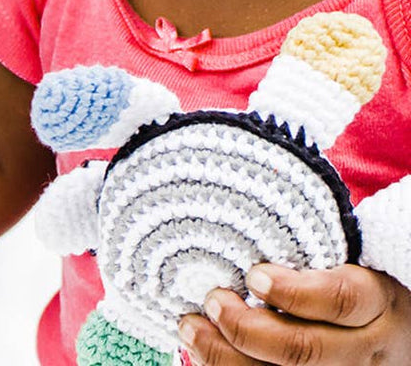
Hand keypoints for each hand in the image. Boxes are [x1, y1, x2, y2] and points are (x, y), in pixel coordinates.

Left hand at [179, 263, 410, 364]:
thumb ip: (304, 253)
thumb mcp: (346, 262)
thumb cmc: (349, 280)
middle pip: (306, 349)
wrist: (391, 331)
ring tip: (191, 327)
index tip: (254, 276)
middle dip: (248, 329)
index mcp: (374, 302)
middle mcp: (364, 348)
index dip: (295, 292)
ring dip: (227, 356)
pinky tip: (201, 352)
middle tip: (212, 300)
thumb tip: (236, 228)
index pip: (341, 299)